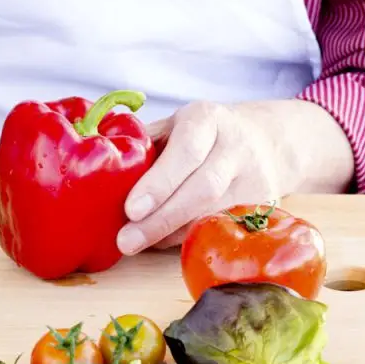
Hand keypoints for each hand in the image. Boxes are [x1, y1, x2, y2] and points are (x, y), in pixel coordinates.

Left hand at [116, 100, 354, 254]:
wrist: (266, 140)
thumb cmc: (201, 136)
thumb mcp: (174, 125)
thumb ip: (143, 145)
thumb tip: (98, 174)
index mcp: (207, 120)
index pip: (186, 152)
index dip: (158, 183)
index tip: (130, 209)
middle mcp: (236, 148)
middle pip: (202, 190)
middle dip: (161, 219)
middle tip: (125, 241)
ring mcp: (256, 179)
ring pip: (213, 215)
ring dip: (170, 234)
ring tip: (136, 243)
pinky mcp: (265, 208)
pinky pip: (223, 229)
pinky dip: (188, 240)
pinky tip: (162, 243)